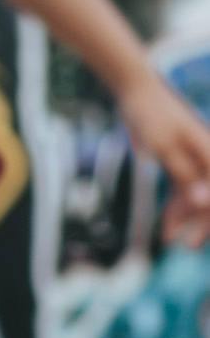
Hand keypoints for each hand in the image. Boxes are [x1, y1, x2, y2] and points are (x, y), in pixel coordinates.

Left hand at [115, 60, 209, 251]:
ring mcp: (195, 159)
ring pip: (197, 196)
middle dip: (202, 223)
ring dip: (186, 218)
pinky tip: (166, 226)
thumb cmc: (151, 115)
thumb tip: (203, 201)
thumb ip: (185, 174)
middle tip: (188, 247)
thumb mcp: (164, 147)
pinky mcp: (181, 161)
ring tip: (168, 240)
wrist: (134, 90)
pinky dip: (176, 206)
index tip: (198, 238)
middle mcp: (208, 157)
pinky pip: (183, 189)